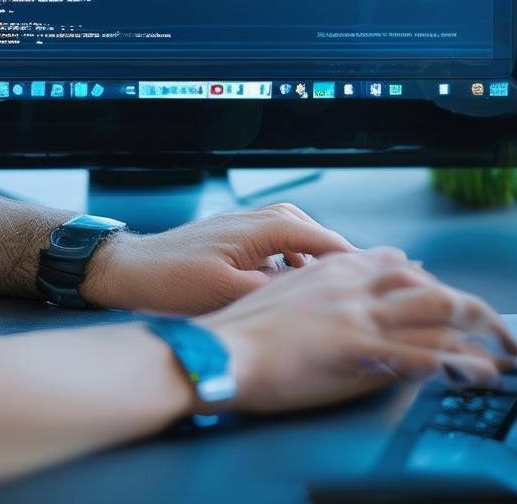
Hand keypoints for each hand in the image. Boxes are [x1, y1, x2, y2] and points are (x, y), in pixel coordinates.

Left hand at [82, 202, 354, 312]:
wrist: (132, 270)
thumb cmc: (173, 280)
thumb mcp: (228, 293)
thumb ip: (274, 291)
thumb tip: (313, 297)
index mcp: (261, 227)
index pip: (322, 238)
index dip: (355, 260)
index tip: (385, 275)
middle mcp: (259, 219)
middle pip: (315, 235)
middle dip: (342, 259)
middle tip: (372, 286)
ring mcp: (248, 226)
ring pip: (299, 239)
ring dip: (318, 261)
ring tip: (342, 288)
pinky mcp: (238, 239)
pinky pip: (281, 245)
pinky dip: (296, 262)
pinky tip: (299, 287)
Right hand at [198, 248, 516, 413]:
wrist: (218, 348)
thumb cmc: (240, 326)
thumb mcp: (281, 291)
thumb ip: (318, 285)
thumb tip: (341, 288)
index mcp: (333, 269)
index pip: (398, 267)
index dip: (432, 285)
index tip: (449, 301)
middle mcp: (353, 286)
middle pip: (429, 286)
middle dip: (472, 306)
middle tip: (496, 329)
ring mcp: (359, 318)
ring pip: (438, 313)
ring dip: (480, 331)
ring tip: (506, 351)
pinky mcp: (360, 352)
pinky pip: (425, 357)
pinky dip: (461, 366)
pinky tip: (481, 376)